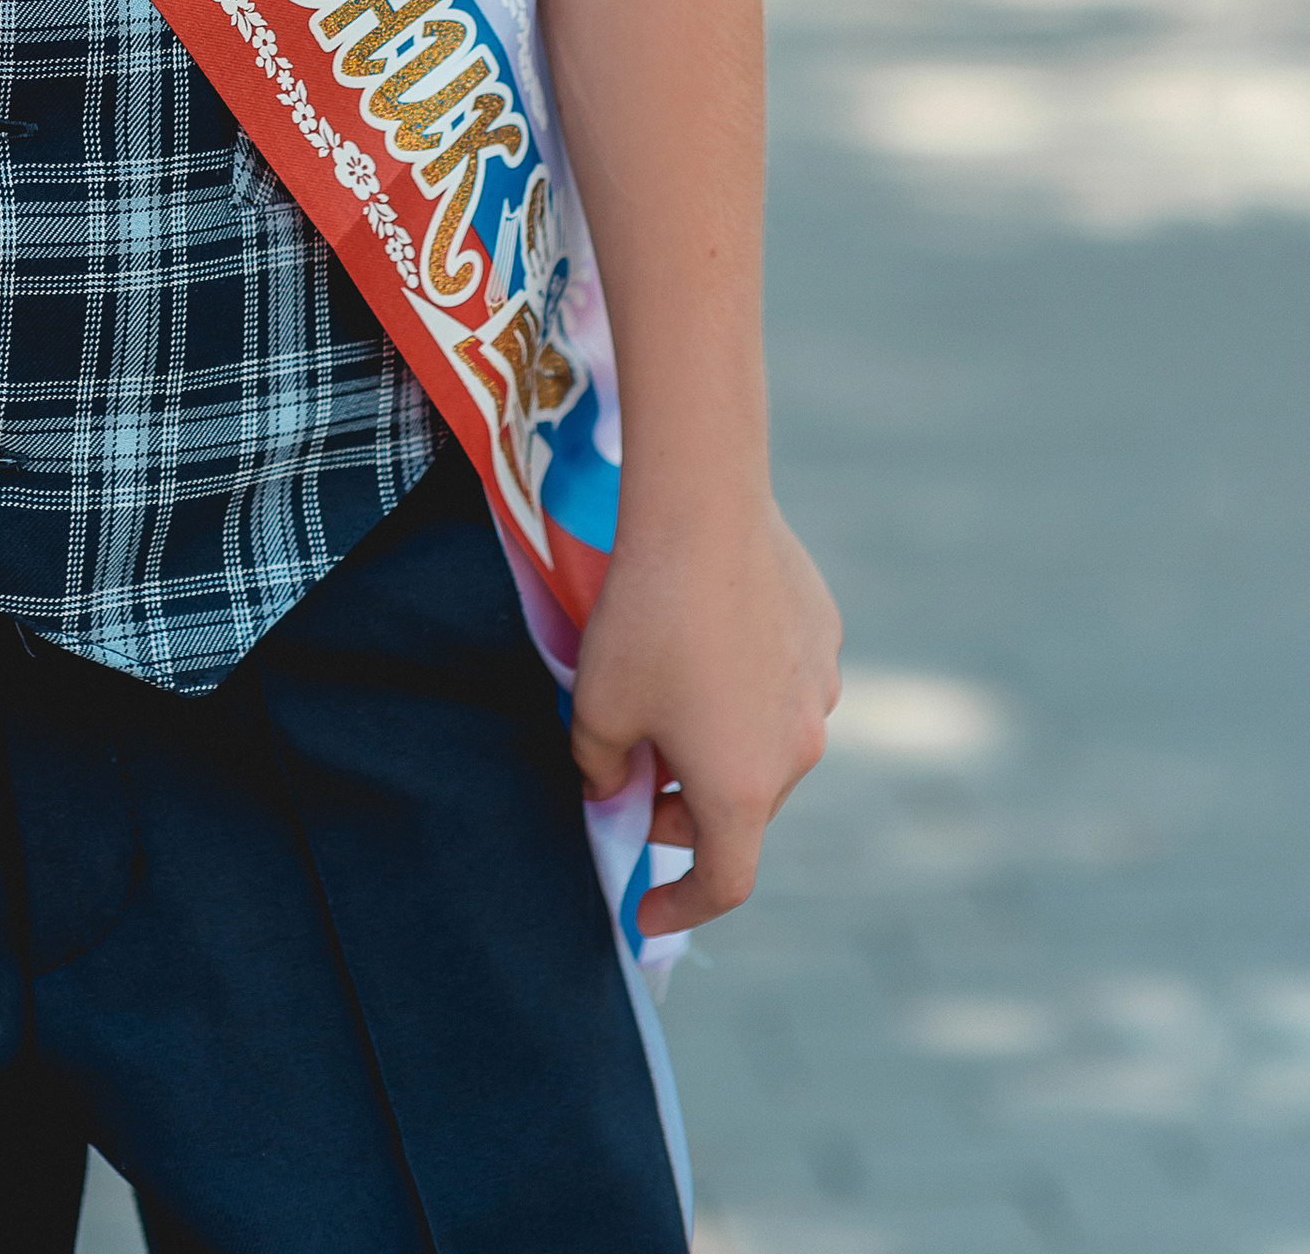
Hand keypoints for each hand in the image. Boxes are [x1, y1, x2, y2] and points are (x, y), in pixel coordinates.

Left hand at [570, 493, 839, 938]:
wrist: (701, 512)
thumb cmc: (644, 621)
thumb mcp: (597, 708)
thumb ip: (600, 769)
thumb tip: (613, 786)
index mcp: (743, 790)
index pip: (724, 883)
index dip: (681, 909)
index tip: (643, 910)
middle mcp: (798, 751)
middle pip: (742, 809)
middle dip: (684, 811)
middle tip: (633, 782)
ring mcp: (822, 691)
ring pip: (765, 744)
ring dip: (719, 745)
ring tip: (666, 700)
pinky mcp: (824, 635)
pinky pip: (781, 682)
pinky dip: (744, 688)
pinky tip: (704, 638)